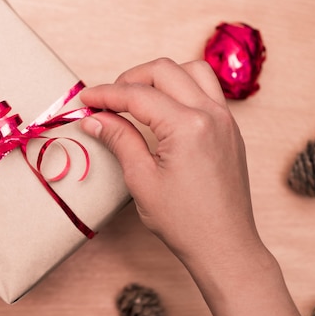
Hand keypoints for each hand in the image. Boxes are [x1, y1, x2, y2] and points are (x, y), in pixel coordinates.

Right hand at [79, 58, 259, 265]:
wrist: (223, 245)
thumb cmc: (183, 221)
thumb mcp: (141, 179)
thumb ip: (118, 139)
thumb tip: (94, 119)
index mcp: (187, 126)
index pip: (137, 95)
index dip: (104, 94)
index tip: (84, 99)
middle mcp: (211, 114)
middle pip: (164, 70)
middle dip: (130, 79)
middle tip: (107, 100)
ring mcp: (225, 120)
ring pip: (191, 71)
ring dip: (160, 77)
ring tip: (137, 99)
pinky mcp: (230, 129)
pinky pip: (206, 90)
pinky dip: (181, 89)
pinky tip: (163, 111)